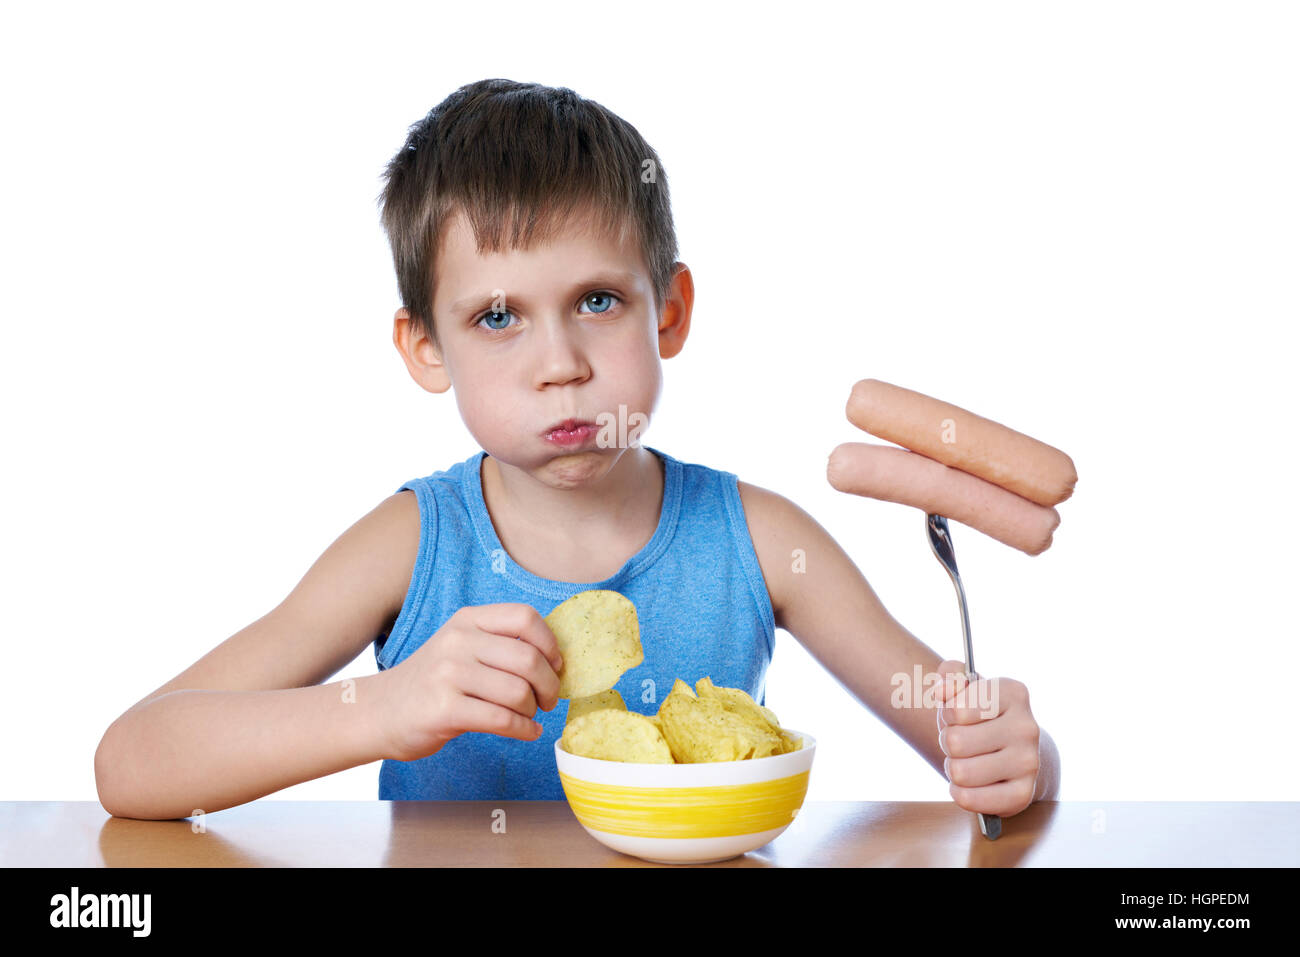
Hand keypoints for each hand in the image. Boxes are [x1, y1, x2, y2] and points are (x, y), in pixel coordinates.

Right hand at [377, 603, 563, 761]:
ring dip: (533, 710)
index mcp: (467, 620)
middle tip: (548, 700)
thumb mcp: (460, 647)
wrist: (379, 712)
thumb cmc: (431, 682)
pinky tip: (527, 732)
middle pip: (528, 658)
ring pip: (518, 692)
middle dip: (549, 685)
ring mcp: (449, 674)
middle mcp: (458, 641)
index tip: (556, 665)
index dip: (550, 643)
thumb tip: (556, 660)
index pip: (525, 617)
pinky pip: (502, 720)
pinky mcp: (444, 710)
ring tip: (529, 716)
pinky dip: (524, 730)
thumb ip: (499, 644)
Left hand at [934, 659, 1040, 817]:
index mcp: (1013, 693)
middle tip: (960, 742)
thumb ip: (950, 676)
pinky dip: (960, 793)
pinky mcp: (1023, 794)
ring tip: (966, 761)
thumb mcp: (965, 689)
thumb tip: (944, 690)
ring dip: (953, 768)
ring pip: (960, 772)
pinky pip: (970, 799)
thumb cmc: (980, 717)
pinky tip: (970, 784)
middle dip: (948, 743)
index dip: (947, 714)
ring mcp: (1028, 762)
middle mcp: (1026, 726)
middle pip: (956, 741)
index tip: (958, 715)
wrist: (1014, 752)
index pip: (958, 708)